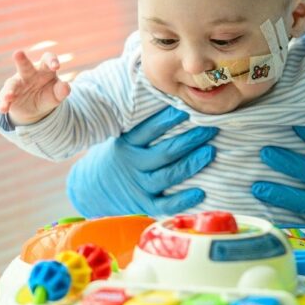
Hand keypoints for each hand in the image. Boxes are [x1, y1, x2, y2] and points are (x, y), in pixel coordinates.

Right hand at [0, 50, 70, 124]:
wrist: (34, 107)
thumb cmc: (49, 94)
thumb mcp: (57, 94)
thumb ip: (62, 91)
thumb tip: (66, 87)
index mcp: (44, 69)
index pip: (47, 59)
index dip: (52, 60)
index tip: (56, 67)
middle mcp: (29, 73)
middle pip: (25, 65)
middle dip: (22, 60)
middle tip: (18, 53)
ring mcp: (17, 83)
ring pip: (12, 84)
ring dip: (10, 90)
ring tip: (9, 96)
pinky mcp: (8, 95)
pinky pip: (6, 99)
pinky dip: (4, 104)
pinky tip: (3, 109)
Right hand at [66, 106, 217, 217]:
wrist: (93, 190)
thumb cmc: (120, 157)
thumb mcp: (124, 139)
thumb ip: (145, 126)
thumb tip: (173, 99)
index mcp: (128, 144)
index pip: (150, 129)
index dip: (169, 119)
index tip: (189, 109)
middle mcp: (134, 165)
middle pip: (165, 152)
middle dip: (190, 139)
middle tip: (211, 128)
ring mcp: (139, 187)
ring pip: (168, 176)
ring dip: (192, 164)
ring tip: (211, 151)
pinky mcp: (145, 205)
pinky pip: (165, 205)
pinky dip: (183, 200)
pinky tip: (201, 192)